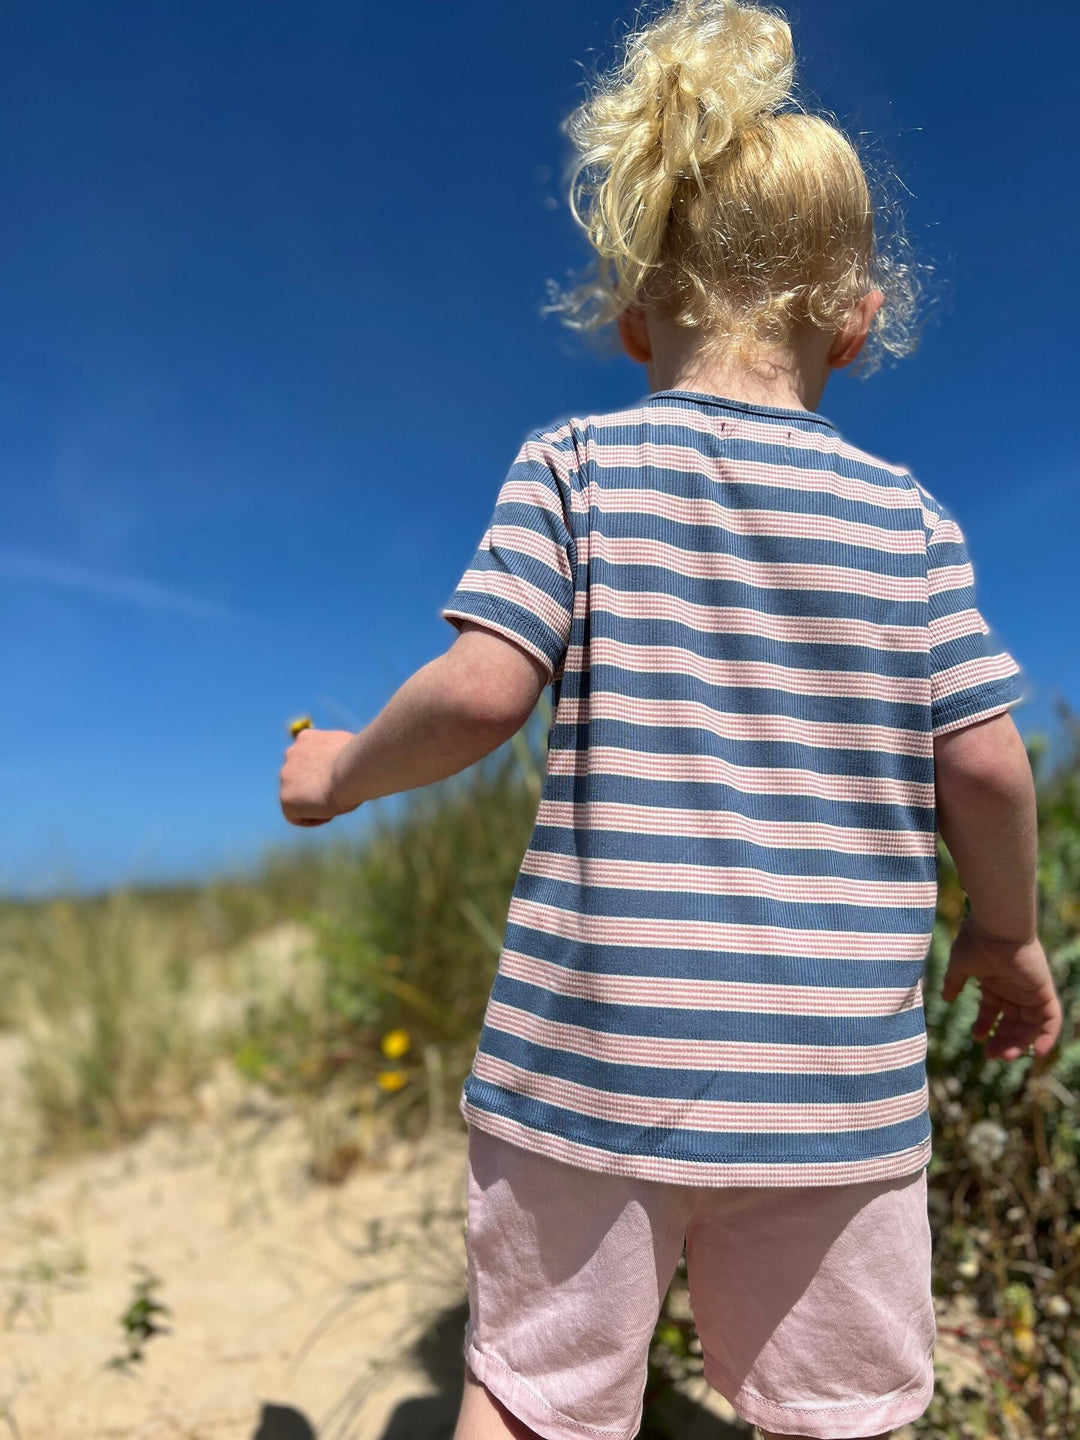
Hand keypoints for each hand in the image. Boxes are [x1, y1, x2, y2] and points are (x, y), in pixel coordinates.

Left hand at [279, 727, 358, 826]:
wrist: (354, 769)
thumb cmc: (361, 758)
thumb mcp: (350, 747)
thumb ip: (338, 752)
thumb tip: (346, 759)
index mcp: (306, 738)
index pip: (308, 757)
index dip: (324, 771)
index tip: (340, 779)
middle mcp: (291, 754)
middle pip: (300, 777)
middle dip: (316, 786)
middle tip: (339, 793)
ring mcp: (285, 776)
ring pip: (296, 796)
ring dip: (313, 802)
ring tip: (337, 803)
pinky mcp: (286, 798)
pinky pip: (295, 816)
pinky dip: (312, 818)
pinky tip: (330, 814)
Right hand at [941, 916, 1061, 1060]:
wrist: (995, 927)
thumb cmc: (976, 942)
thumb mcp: (959, 966)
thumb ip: (954, 983)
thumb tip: (945, 998)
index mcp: (994, 982)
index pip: (993, 1011)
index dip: (985, 1026)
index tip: (976, 1038)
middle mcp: (1013, 988)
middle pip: (1012, 1022)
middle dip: (1002, 1040)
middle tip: (991, 1055)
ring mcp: (1029, 991)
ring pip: (1029, 1025)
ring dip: (1019, 1043)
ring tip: (1006, 1056)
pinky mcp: (1043, 991)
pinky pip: (1051, 1019)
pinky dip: (1048, 1036)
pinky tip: (1036, 1052)